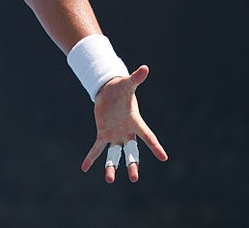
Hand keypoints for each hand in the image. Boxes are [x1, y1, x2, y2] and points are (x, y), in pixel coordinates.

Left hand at [81, 65, 167, 182]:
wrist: (109, 91)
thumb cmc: (121, 88)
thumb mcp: (127, 84)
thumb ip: (136, 78)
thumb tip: (145, 68)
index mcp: (135, 122)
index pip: (147, 136)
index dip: (155, 146)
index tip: (164, 157)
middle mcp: (127, 132)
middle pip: (132, 152)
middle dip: (132, 164)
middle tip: (134, 178)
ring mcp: (115, 135)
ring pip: (114, 154)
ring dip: (111, 167)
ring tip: (109, 179)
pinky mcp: (103, 133)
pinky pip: (97, 148)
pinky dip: (91, 157)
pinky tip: (84, 167)